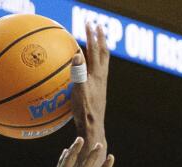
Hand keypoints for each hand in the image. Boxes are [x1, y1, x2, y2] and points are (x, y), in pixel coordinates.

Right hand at [71, 23, 109, 150]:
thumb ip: (78, 74)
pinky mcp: (97, 92)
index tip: (89, 22)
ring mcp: (100, 85)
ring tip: (98, 41)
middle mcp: (101, 78)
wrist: (94, 129)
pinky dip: (93, 63)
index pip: (95, 51)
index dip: (92, 36)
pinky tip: (87, 67)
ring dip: (100, 49)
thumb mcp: (79, 92)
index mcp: (97, 75)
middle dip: (100, 38)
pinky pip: (96, 72)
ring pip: (102, 62)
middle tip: (98, 26)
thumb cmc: (85, 113)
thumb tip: (77, 55)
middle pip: (103, 53)